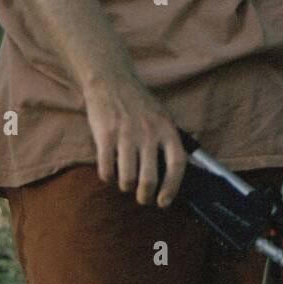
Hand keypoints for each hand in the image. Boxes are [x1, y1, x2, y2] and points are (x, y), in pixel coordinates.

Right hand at [84, 77, 187, 206]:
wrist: (111, 81)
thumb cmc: (139, 103)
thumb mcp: (162, 118)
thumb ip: (168, 142)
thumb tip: (177, 173)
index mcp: (166, 129)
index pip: (176, 165)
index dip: (172, 187)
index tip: (164, 202)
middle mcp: (148, 133)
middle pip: (149, 179)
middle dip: (145, 196)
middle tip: (142, 198)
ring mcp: (126, 135)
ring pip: (127, 179)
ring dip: (125, 187)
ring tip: (125, 183)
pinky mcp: (105, 136)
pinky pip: (106, 170)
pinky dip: (108, 178)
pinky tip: (110, 173)